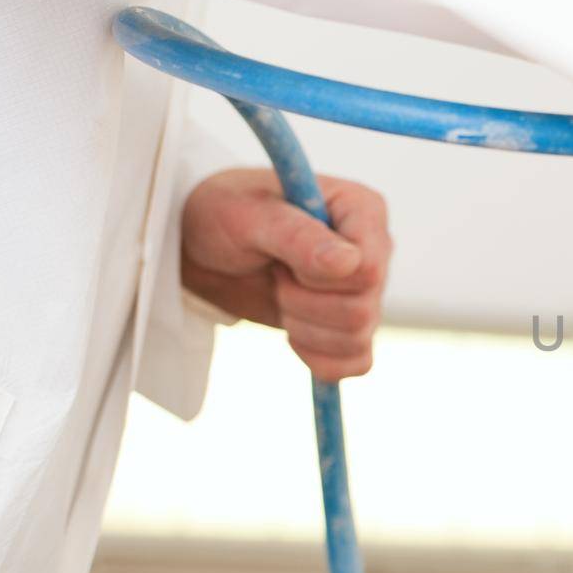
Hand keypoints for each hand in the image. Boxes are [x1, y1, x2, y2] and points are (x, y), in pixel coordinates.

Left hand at [180, 169, 391, 379]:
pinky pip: (356, 362)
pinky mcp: (350, 325)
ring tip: (278, 296)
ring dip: (303, 328)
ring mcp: (365, 290)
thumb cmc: (224, 214)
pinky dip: (317, 358)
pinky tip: (292, 333)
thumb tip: (350, 263)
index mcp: (362, 209)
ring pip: (356, 338)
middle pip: (362, 309)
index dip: (321, 279)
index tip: (282, 261)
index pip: (369, 269)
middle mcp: (372, 249)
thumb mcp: (249, 217)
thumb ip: (299, 237)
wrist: (200, 245)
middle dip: (303, 304)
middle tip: (274, 277)